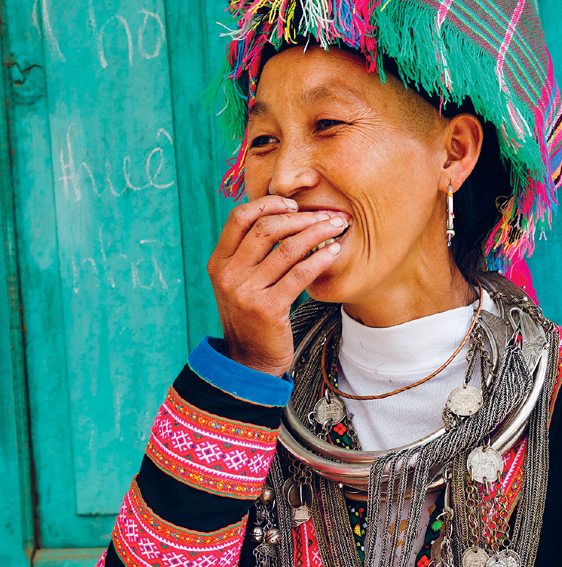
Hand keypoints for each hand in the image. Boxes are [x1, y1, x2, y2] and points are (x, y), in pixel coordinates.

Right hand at [207, 196, 349, 376]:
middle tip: (326, 215)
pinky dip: (321, 258)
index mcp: (219, 263)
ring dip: (317, 232)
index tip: (293, 204)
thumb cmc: (250, 318)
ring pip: (286, 248)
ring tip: (336, 227)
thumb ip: (248, 254)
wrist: (248, 362)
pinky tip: (335, 251)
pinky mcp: (268, 309)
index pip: (239, 217)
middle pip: (266, 228)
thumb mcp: (237, 284)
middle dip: (301, 216)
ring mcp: (246, 292)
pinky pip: (300, 273)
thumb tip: (281, 216)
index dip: (268, 204)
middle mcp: (229, 275)